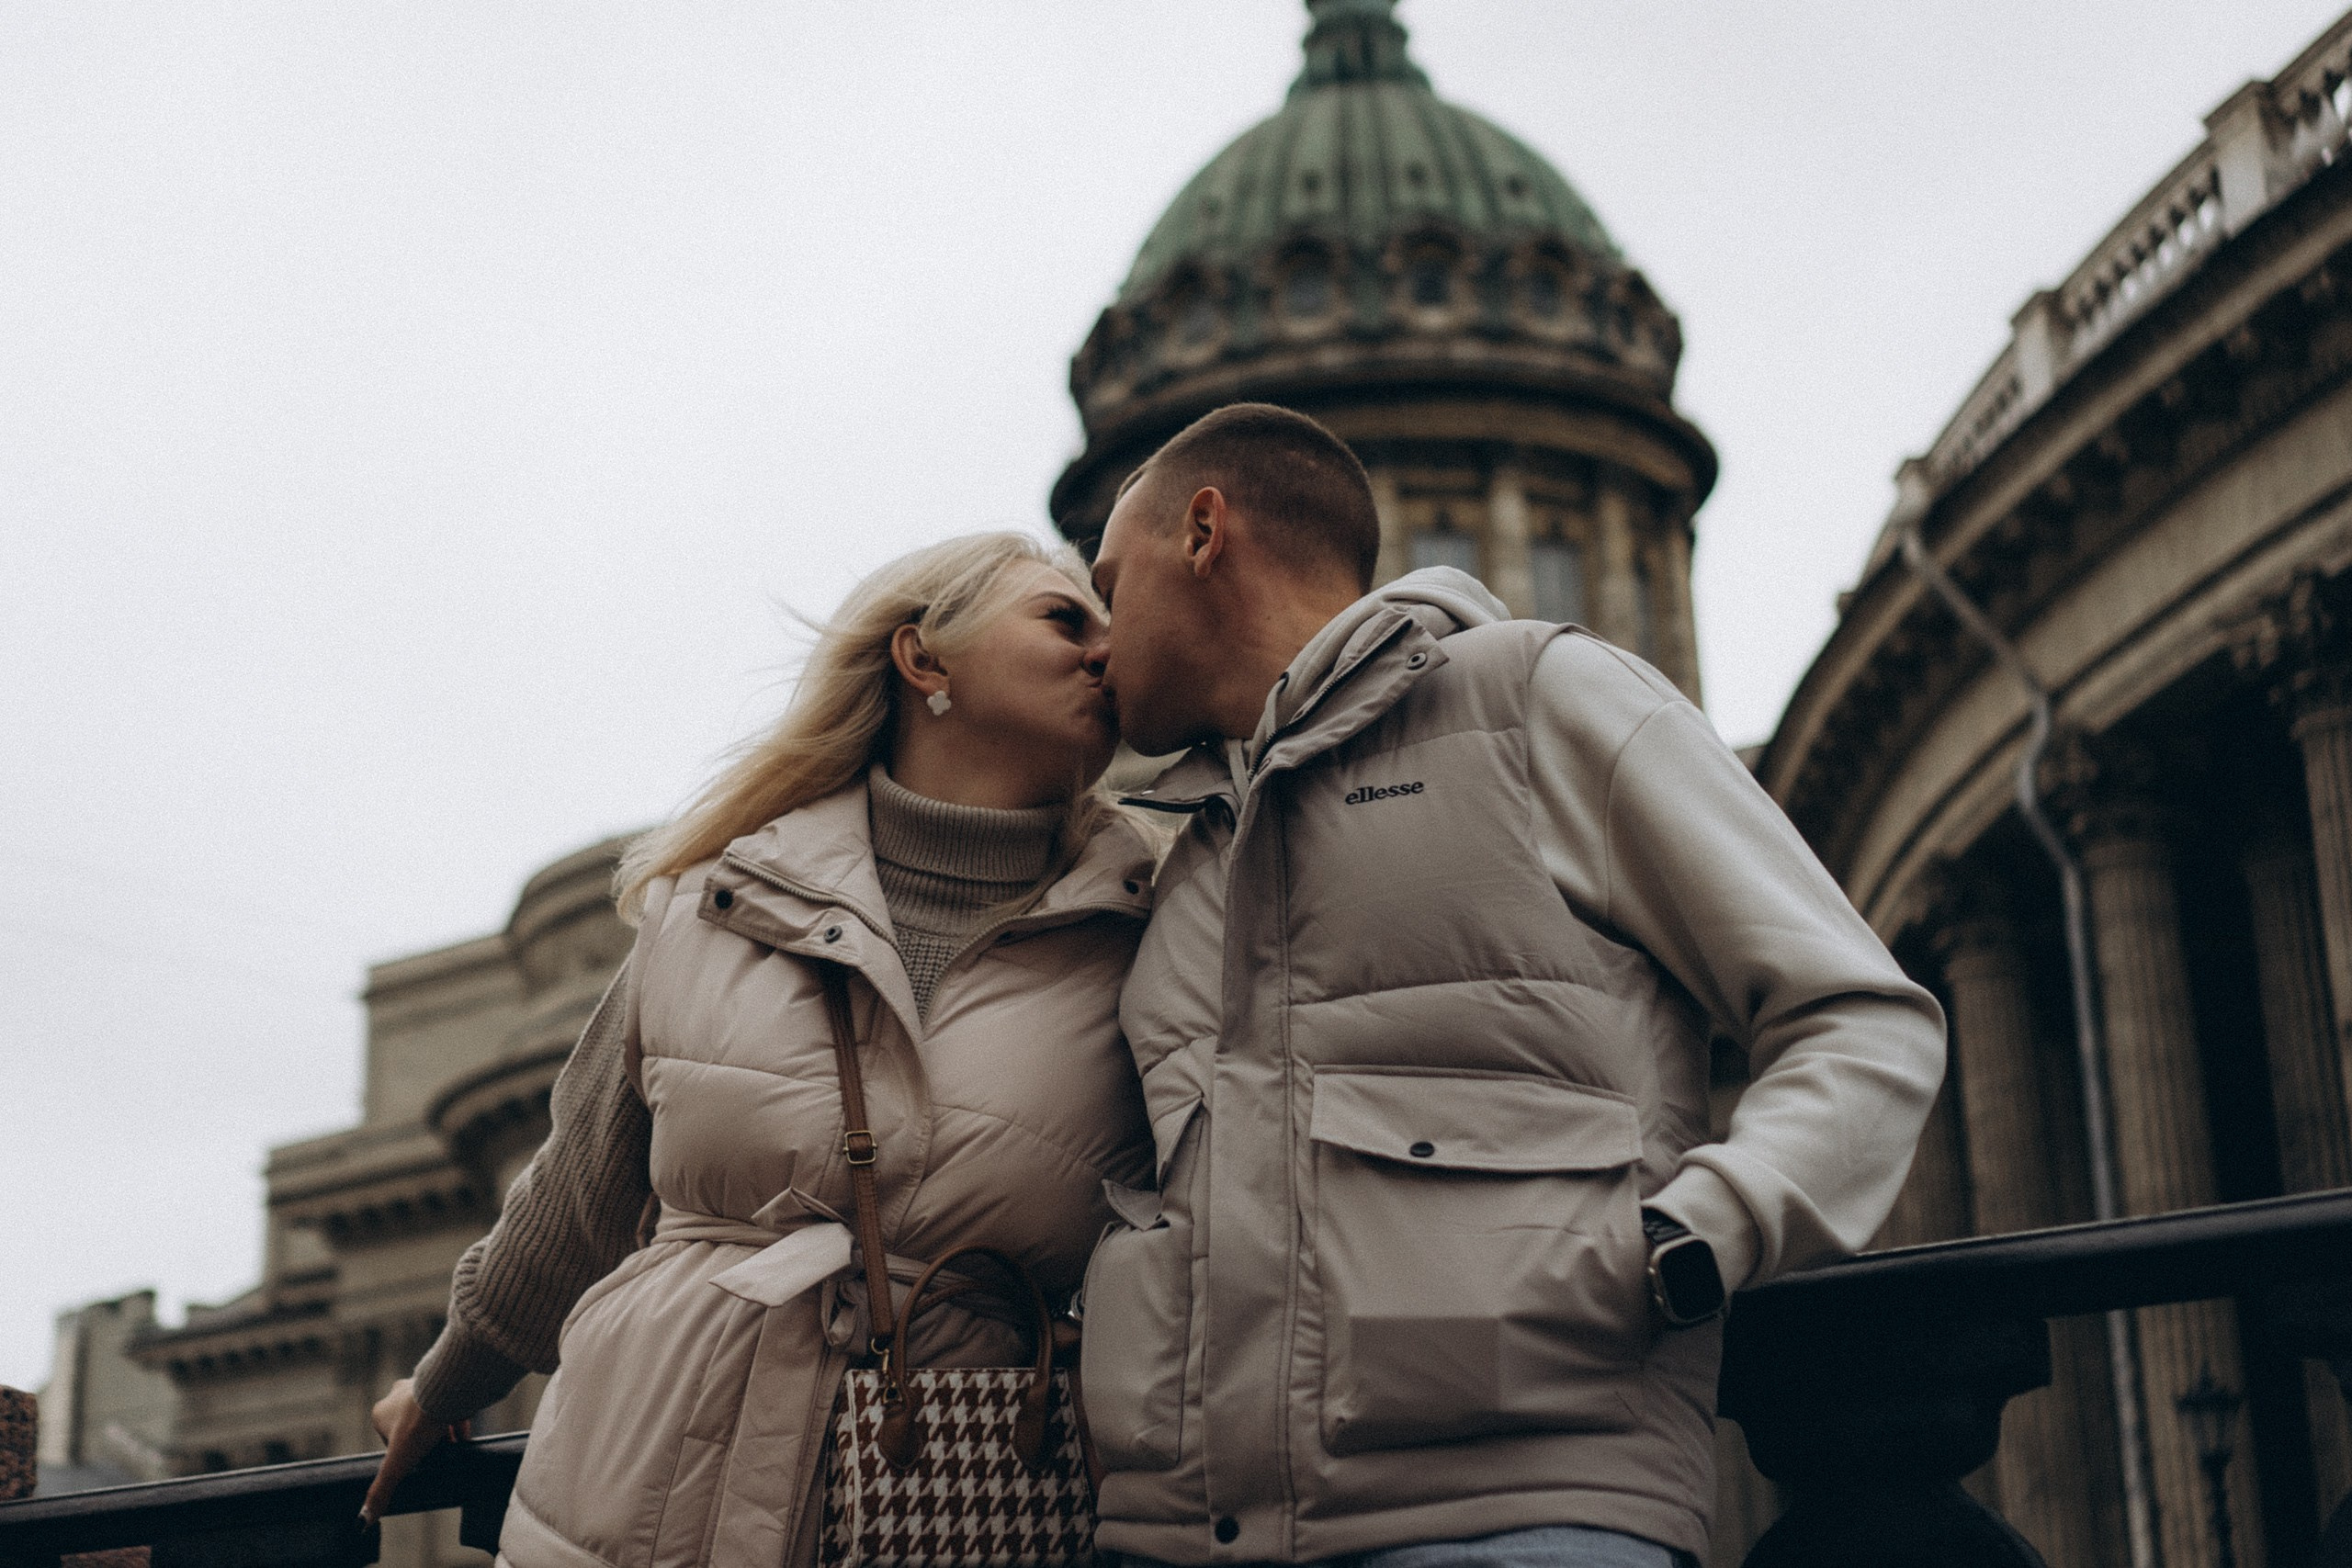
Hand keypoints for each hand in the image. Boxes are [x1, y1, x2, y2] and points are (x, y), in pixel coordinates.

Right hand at [360, 1378, 469, 1527]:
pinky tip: (464, 1437)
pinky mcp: (443, 1384)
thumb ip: (381, 1490)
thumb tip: (363, 1522)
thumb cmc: (418, 1425)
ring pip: (431, 1415)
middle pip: (411, 1426)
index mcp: (381, 1412)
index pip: (390, 1440)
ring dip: (441, 1432)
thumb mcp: (397, 1463)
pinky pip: (449, 1405)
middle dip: (424, 1442)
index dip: (404, 1454)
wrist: (448, 1392)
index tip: (416, 1462)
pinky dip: (456, 1421)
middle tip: (438, 1456)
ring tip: (453, 1449)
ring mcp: (421, 1386)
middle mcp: (398, 1395)